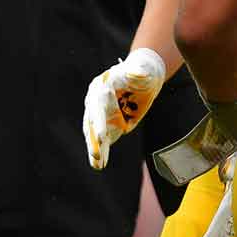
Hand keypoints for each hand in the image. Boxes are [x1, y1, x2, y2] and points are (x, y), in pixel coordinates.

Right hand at [82, 48, 167, 169]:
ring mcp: (103, 115)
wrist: (144, 76)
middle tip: (96, 156)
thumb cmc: (142, 70)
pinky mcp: (110, 124)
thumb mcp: (142, 71)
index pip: (98, 107)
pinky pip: (105, 140)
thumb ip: (139, 72)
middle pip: (93, 124)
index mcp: (100, 88)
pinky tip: (101, 165)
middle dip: (94, 140)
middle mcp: (97, 103)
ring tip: (97, 165)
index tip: (102, 137)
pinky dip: (103, 151)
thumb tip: (139, 73)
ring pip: (96, 135)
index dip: (99, 122)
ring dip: (96, 149)